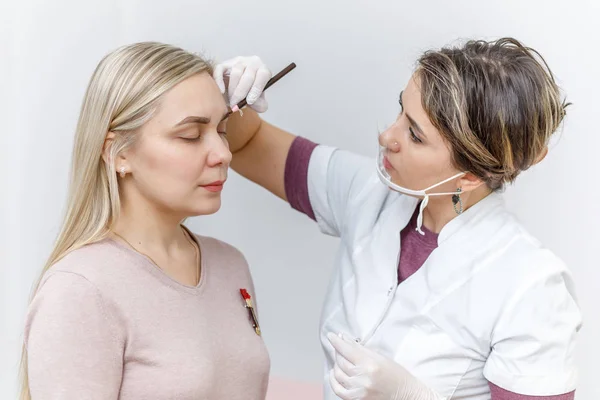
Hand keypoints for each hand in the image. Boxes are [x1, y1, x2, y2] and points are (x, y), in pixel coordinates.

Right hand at [213, 56, 270, 112]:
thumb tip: (251, 102)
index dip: (256, 89)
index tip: (249, 102)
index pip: (263, 75)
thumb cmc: (251, 95)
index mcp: (264, 70)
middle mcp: (253, 62)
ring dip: (232, 89)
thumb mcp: (259, 101)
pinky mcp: (225, 63)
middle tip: (235, 105)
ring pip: (236, 73)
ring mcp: (239, 61)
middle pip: (248, 76)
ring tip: (231, 100)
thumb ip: (259, 104)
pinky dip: (220, 81)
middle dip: (241, 93)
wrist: (239, 90)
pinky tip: (221, 92)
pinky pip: (220, 69)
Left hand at [327, 332, 443, 399]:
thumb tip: (344, 338)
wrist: (406, 395)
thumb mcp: (380, 357)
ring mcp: (359, 391)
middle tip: (339, 347)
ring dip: (336, 364)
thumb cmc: (396, 375)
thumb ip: (360, 348)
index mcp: (370, 364)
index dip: (337, 342)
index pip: (347, 350)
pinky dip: (333, 381)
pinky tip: (334, 373)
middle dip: (338, 352)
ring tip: (339, 359)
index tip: (331, 336)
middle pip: (341, 361)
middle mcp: (363, 378)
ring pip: (338, 374)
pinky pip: (339, 390)